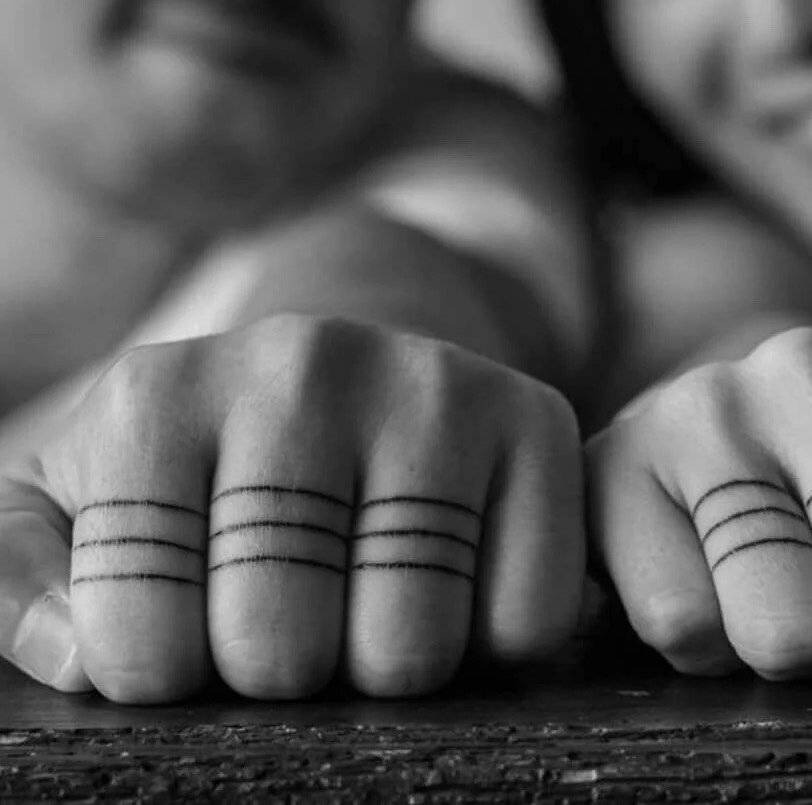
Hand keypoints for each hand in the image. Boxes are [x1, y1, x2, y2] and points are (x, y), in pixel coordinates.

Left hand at [0, 313, 583, 701]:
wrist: (346, 372)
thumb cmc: (201, 469)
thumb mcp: (75, 505)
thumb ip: (23, 576)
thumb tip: (76, 653)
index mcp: (159, 392)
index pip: (137, 643)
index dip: (164, 678)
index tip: (186, 632)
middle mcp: (299, 358)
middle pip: (279, 649)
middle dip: (279, 674)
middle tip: (290, 621)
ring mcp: (429, 379)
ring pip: (410, 646)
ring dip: (385, 665)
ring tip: (364, 601)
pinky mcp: (534, 412)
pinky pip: (526, 617)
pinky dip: (493, 641)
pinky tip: (456, 580)